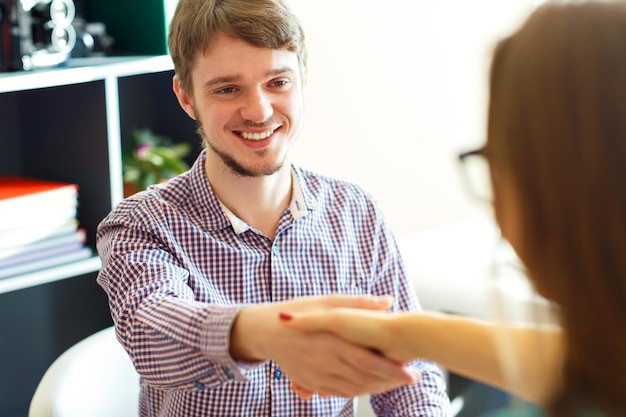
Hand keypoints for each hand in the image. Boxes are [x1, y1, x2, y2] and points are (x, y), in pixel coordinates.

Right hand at [230, 295, 419, 397]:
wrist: (266, 331)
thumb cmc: (298, 311)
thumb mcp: (327, 302)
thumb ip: (357, 304)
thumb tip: (387, 301)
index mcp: (331, 341)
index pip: (368, 362)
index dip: (392, 370)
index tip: (411, 371)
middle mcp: (324, 362)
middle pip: (364, 379)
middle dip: (390, 381)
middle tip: (411, 378)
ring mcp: (316, 375)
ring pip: (353, 389)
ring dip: (376, 388)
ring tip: (395, 383)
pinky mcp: (311, 382)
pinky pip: (338, 393)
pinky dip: (357, 392)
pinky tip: (370, 386)